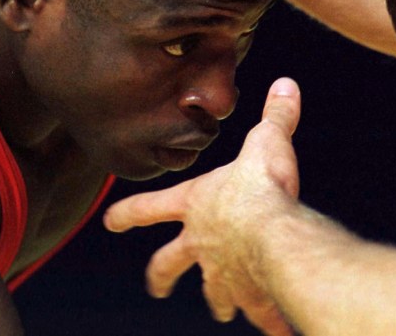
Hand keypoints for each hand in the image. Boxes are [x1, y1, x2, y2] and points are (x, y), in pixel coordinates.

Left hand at [104, 78, 301, 335]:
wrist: (275, 234)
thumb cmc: (262, 186)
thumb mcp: (268, 142)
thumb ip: (276, 116)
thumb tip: (286, 84)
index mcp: (195, 205)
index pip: (150, 207)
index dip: (128, 213)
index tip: (109, 222)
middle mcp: (202, 244)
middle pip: (169, 263)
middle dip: (161, 275)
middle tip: (155, 288)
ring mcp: (223, 274)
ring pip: (213, 293)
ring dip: (218, 300)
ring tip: (223, 310)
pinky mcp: (251, 295)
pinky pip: (261, 311)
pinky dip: (270, 319)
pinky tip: (278, 328)